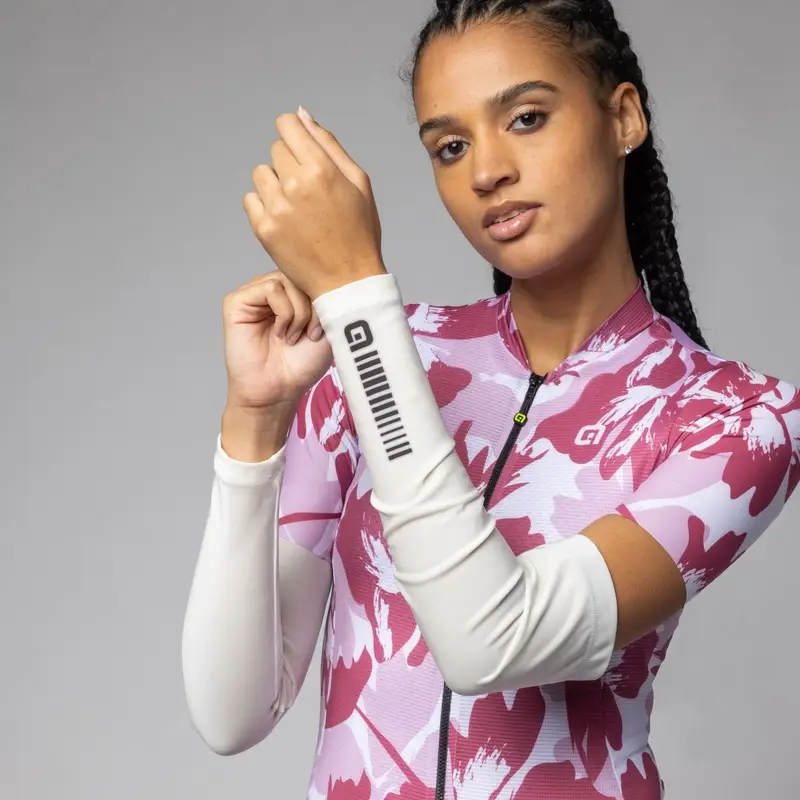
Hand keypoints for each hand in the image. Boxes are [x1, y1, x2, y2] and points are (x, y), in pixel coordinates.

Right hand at [222, 270, 331, 409]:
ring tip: (293, 337)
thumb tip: (327, 275)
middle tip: (311, 335)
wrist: (278, 391)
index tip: (325, 330)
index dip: (324, 298)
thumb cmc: (301, 365)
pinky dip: (283, 313)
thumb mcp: (328, 327)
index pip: (312, 275)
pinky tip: (280, 333)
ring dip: (299, 312)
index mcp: (293, 294)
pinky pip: (269, 289)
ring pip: (286, 280)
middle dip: (313, 305)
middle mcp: (273, 291)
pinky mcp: (237, 302)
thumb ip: (327, 297)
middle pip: (300, 275)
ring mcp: (254, 295)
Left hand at [242, 108, 386, 300]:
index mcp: (321, 168)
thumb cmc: (359, 232)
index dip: (294, 135)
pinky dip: (264, 206)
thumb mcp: (358, 182)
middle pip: (275, 149)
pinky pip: (250, 199)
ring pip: (261, 173)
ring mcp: (276, 208)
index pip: (286, 125)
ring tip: (296, 207)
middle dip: (290, 163)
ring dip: (275, 184)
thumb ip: (328, 144)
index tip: (302, 152)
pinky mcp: (263, 228)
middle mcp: (295, 184)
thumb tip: (301, 114)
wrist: (347, 281)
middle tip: (309, 191)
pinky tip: (285, 221)